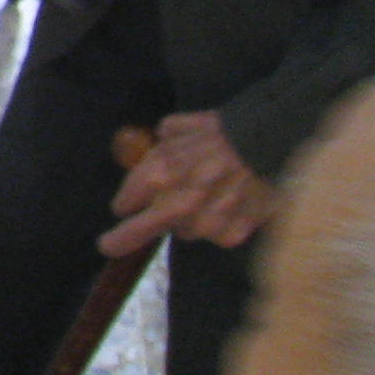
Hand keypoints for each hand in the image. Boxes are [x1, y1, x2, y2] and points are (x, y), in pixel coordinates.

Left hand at [101, 109, 278, 256]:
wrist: (266, 144)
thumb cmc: (221, 133)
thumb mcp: (176, 128)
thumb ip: (156, 144)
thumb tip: (146, 150)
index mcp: (158, 175)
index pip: (125, 203)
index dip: (124, 204)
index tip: (122, 210)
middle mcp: (176, 204)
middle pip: (140, 231)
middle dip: (122, 238)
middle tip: (107, 246)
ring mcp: (204, 224)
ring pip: (183, 232)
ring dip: (187, 220)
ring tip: (207, 197)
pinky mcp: (231, 235)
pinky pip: (215, 236)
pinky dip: (218, 225)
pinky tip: (230, 205)